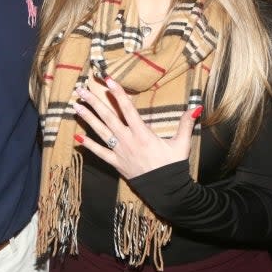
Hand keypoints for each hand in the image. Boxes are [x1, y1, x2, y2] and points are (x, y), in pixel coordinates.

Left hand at [71, 76, 201, 179]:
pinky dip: (89, 145)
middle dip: (94, 102)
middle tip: (81, 90)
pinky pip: (100, 153)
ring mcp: (120, 152)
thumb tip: (195, 106)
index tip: (107, 80)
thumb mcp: (182, 143)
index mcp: (143, 134)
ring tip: (76, 106)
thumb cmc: (173, 165)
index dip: (118, 94)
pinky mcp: (116, 163)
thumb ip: (186, 123)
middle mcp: (128, 140)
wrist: (166, 190)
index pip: (128, 109)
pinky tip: (78, 137)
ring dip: (88, 118)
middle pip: (108, 118)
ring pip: (101, 132)